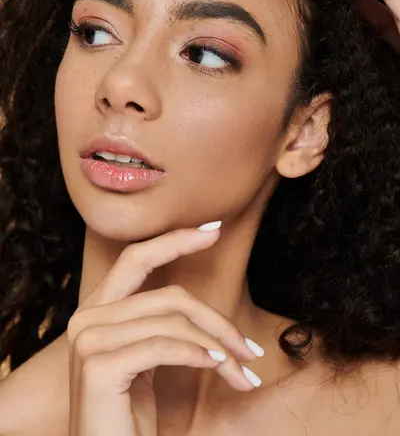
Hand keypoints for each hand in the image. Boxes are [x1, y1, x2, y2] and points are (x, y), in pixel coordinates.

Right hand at [67, 222, 262, 435]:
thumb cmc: (127, 414)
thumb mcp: (147, 358)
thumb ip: (161, 324)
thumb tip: (208, 311)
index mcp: (97, 310)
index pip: (136, 258)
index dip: (174, 240)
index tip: (213, 229)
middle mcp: (86, 318)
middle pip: (168, 296)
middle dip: (216, 318)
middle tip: (250, 348)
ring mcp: (88, 340)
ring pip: (172, 321)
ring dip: (217, 344)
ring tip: (242, 368)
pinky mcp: (98, 366)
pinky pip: (164, 346)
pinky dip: (199, 354)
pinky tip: (219, 365)